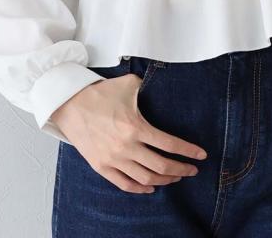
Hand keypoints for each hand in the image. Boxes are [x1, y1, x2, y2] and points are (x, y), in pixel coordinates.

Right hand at [50, 72, 207, 193]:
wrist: (69, 104)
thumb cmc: (100, 93)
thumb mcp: (128, 83)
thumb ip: (148, 85)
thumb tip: (162, 82)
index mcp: (135, 127)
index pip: (169, 144)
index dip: (188, 151)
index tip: (201, 155)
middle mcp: (126, 147)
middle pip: (161, 166)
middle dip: (181, 170)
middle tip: (192, 170)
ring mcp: (113, 159)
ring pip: (146, 179)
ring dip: (164, 180)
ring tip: (175, 177)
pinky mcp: (102, 166)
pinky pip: (125, 184)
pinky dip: (140, 189)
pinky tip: (151, 187)